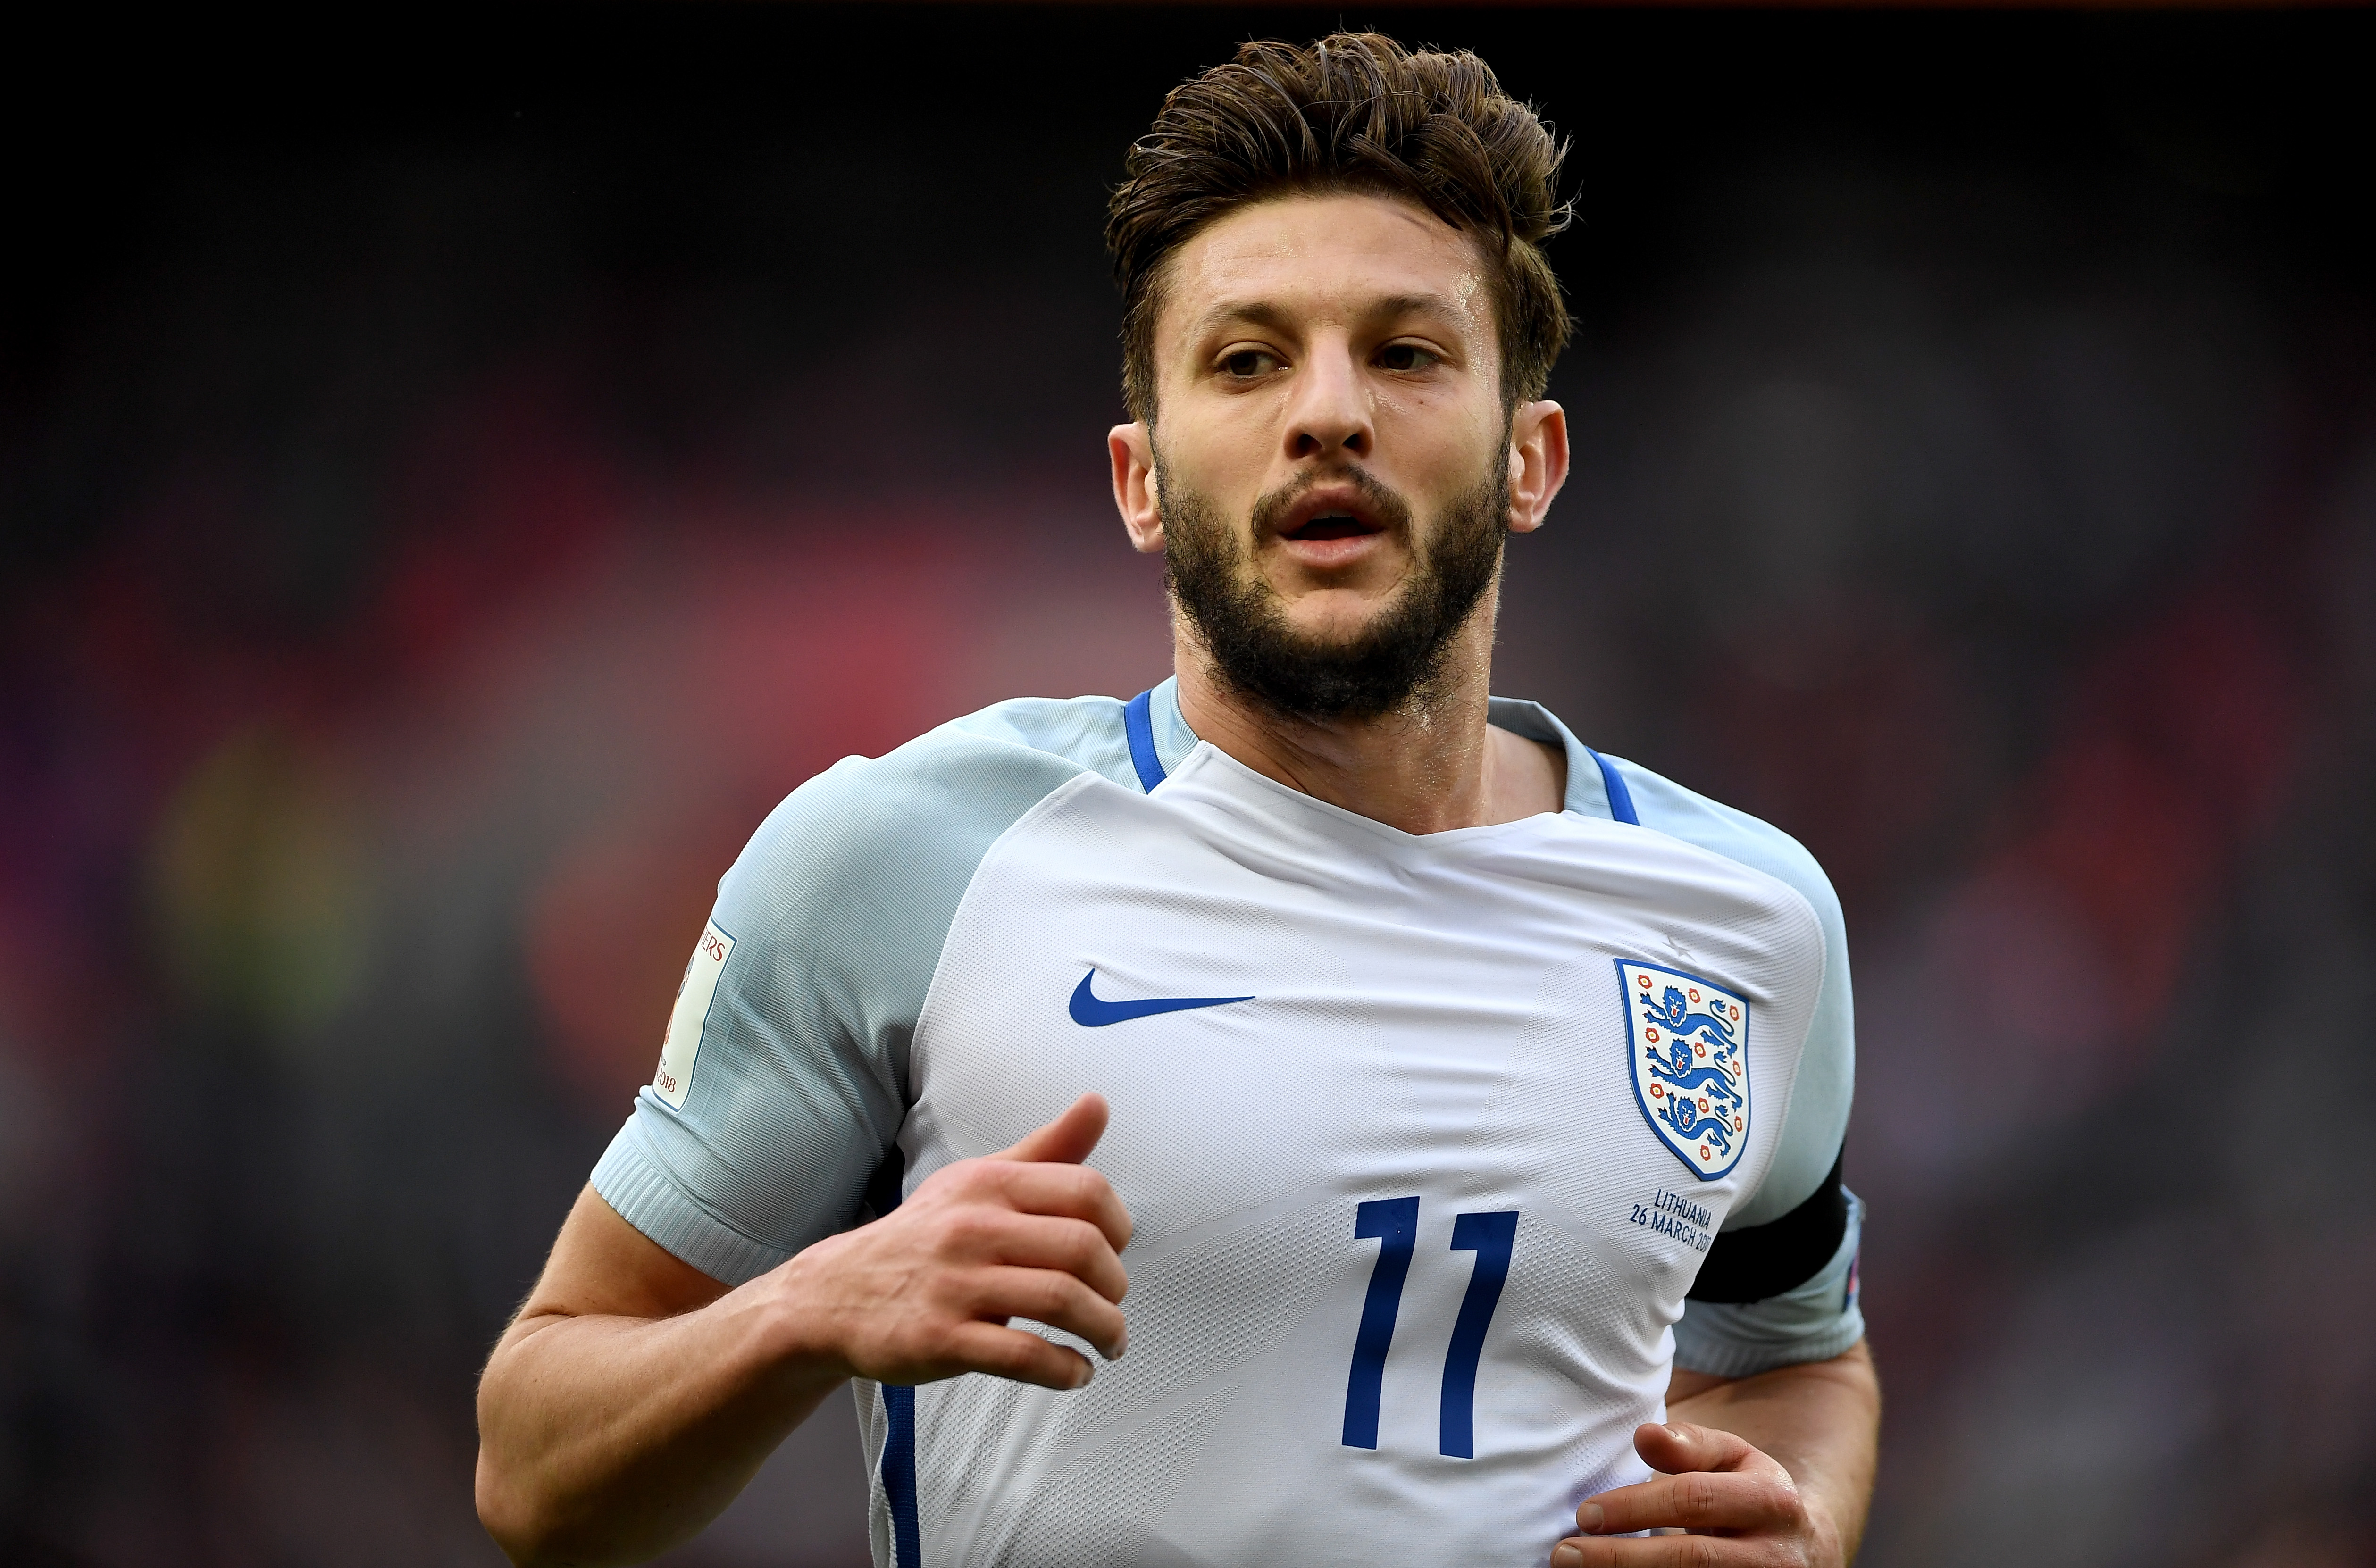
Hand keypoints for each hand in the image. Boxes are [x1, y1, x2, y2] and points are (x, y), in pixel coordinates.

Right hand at [772, 1093, 1133, 1391]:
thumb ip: (1045, 1150)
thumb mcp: (977, 1181)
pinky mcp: (941, 1339)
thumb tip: (1099, 1103)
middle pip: (1083, 1249)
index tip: (1115, 1253)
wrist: (835, 1296)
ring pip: (1061, 1302)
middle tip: (1112, 1306)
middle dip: (1115, 1285)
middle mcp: (973, 1227)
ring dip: (1105, 1330)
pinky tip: (1075, 1373)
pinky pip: (1024, 1355)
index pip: (1087, 1191)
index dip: (1119, 1227)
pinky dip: (1065, 1369)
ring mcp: (955, 1285)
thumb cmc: (926, 1236)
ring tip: (1109, 1345)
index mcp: (988, 1183)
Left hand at [1552, 1421, 1840, 1567]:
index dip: (1635, 1507)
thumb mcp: (1732, 1459)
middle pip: (1691, 1558)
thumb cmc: (1749, 1493)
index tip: (1584, 1514)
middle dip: (1621, 1558)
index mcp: (1770, 1499)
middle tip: (1565, 1555)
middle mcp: (1775, 1553)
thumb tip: (1643, 1435)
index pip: (1694, 1499)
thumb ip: (1688, 1446)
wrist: (1806, 1549)